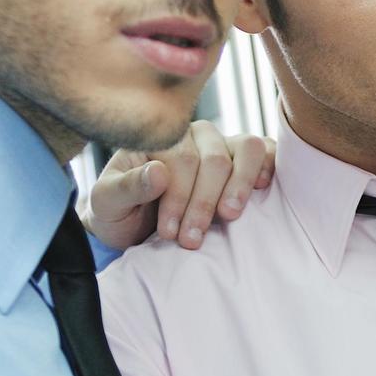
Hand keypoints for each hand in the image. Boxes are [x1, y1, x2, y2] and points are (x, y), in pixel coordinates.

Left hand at [86, 121, 274, 250]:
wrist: (134, 228)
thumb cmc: (120, 213)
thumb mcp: (107, 204)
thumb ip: (126, 186)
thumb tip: (159, 172)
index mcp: (159, 138)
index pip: (181, 159)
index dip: (178, 197)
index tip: (169, 233)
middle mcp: (194, 134)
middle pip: (214, 159)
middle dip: (204, 203)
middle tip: (191, 240)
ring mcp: (223, 143)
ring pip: (245, 149)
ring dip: (239, 185)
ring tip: (229, 216)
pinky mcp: (245, 159)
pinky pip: (267, 152)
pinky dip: (268, 167)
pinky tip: (260, 191)